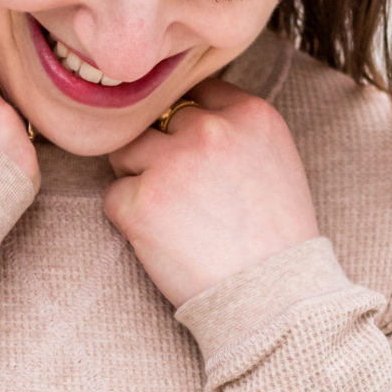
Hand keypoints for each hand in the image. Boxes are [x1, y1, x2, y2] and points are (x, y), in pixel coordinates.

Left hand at [104, 79, 320, 308]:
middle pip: (155, 119)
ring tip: (174, 218)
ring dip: (139, 181)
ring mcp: (171, 163)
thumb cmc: (277, 239)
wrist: (273, 298)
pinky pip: (113, 197)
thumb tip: (187, 114)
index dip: (186, 124)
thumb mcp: (275, 161)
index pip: (195, 92)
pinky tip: (164, 241)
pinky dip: (129, 220)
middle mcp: (209, 129)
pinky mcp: (139, 202)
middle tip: (182, 195)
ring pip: (126, 153)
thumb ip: (237, 130)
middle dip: (159, 151)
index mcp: (250, 113)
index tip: (193, 154)